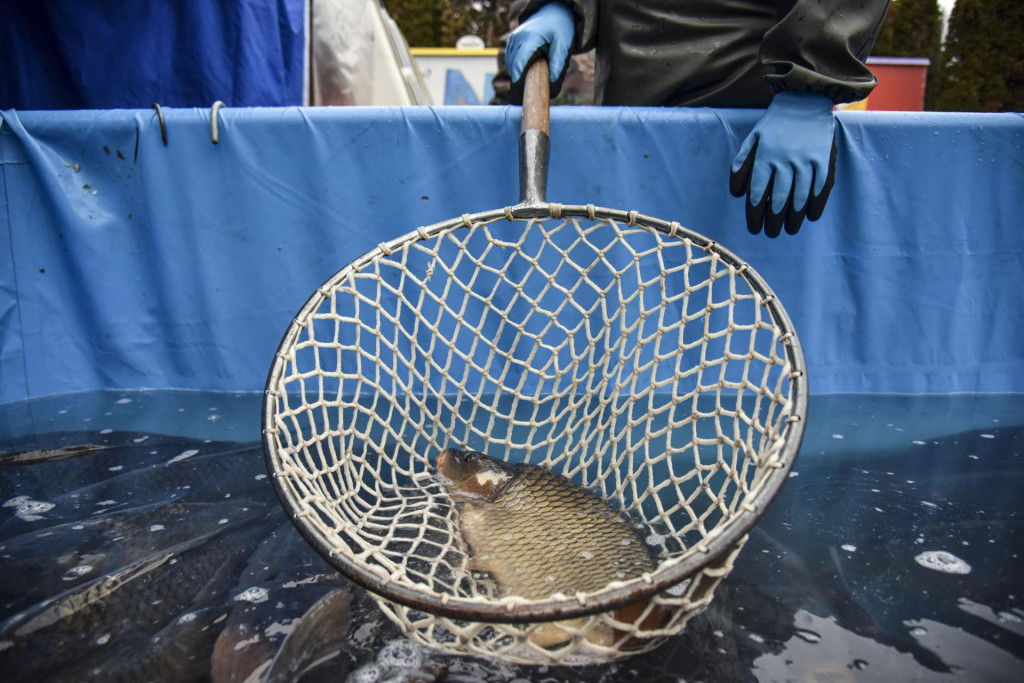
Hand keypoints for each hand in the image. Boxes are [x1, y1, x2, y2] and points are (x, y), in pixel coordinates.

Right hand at [506, 2, 575, 98]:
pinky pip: (511, 59)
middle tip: (530, 92)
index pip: (519, 64)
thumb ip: (558, 63)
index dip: (518, 82)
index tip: (520, 97)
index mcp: (530, 39)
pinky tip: (528, 68)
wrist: (553, 12)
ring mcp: (513, 39)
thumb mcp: (563, 45)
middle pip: (513, 66)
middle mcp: (518, 38)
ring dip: (519, 73)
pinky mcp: (512, 42)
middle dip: (520, 80)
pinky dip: (517, 67)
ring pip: (511, 64)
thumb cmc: (559, 29)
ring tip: (533, 75)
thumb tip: (552, 84)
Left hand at [729, 92, 837, 236]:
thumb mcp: (752, 140)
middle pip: (779, 200)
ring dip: (794, 218)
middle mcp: (785, 161)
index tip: (754, 229)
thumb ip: (742, 165)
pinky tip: (811, 216)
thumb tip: (737, 193)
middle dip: (773, 221)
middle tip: (771, 233)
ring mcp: (806, 160)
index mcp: (765, 157)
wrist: (804, 99)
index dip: (755, 215)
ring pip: (800, 197)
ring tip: (790, 230)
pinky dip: (816, 204)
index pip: (758, 194)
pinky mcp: (824, 158)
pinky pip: (820, 187)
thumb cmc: (775, 123)